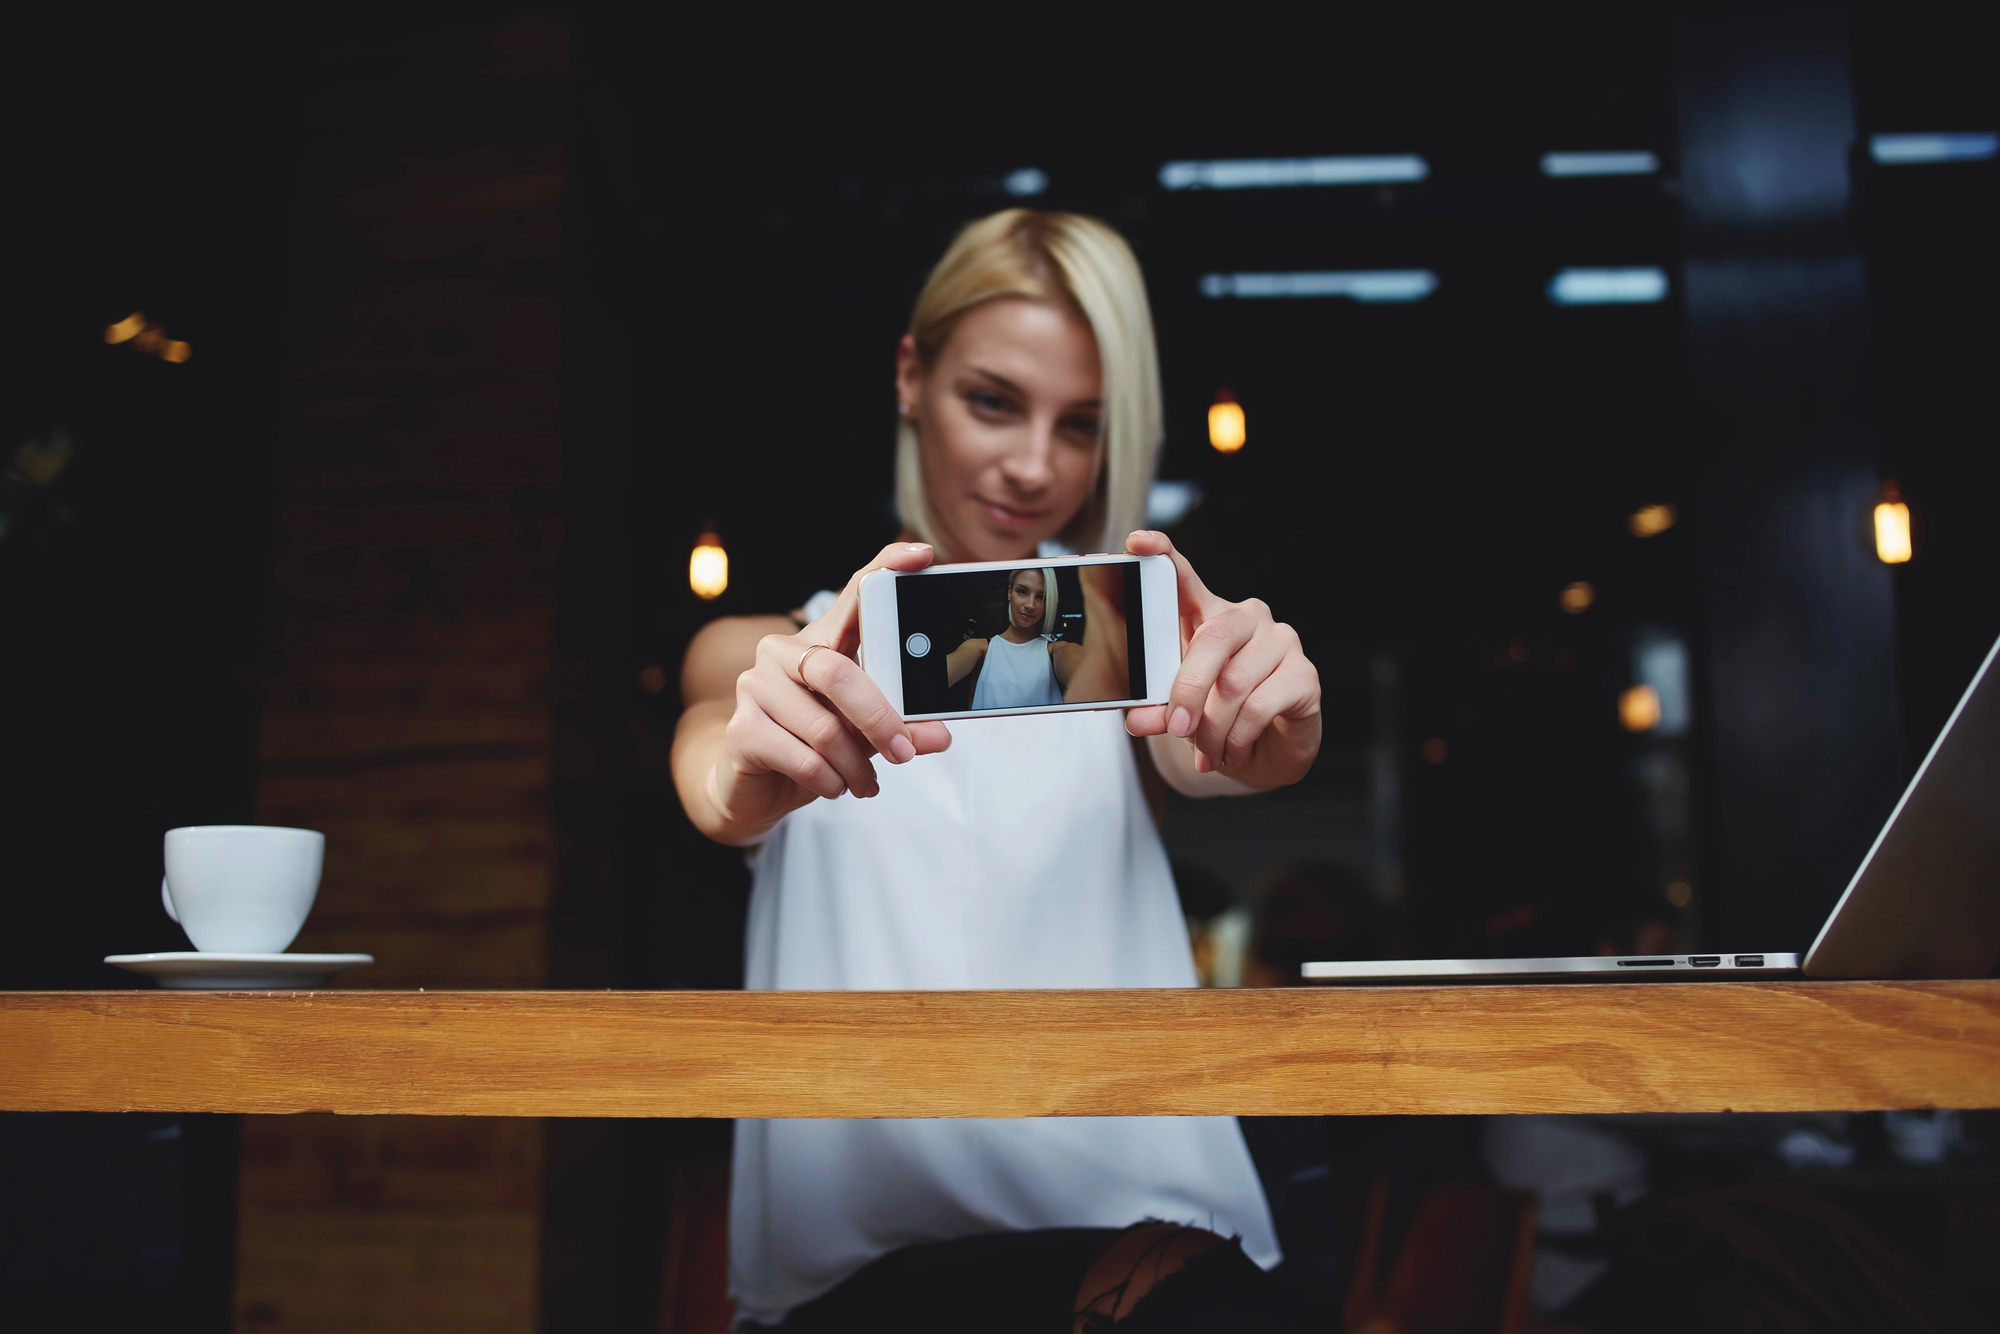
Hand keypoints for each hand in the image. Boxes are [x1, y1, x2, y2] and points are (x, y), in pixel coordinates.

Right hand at [708, 542, 952, 829]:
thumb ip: (902, 728)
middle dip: (879, 719)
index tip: (922, 555)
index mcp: (822, 640)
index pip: (854, 594)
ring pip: (824, 728)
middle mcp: (783, 652)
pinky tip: (833, 786)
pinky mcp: (741, 729)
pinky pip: (802, 758)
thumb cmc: (815, 746)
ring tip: (864, 782)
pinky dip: (829, 781)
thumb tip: (940, 735)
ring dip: (855, 766)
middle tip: (903, 753)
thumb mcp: (866, 735)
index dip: (886, 569)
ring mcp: (756, 686)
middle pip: (838, 672)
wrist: (756, 788)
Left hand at [1122, 531, 1320, 787]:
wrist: (1263, 755)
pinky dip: (1239, 737)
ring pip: (1235, 682)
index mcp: (1208, 617)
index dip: (1163, 556)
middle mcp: (1247, 619)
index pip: (1185, 578)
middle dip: (1188, 689)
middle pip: (1214, 638)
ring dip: (1214, 727)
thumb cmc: (1218, 719)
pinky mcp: (1305, 674)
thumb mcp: (1180, 715)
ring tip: (1207, 750)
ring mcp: (1281, 642)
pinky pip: (1261, 705)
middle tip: (1176, 728)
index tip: (1139, 542)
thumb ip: (1158, 710)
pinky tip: (1235, 750)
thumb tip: (1139, 719)